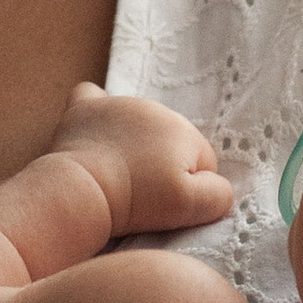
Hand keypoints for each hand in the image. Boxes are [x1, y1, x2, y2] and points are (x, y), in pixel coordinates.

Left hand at [49, 81, 233, 237]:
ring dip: (134, 145)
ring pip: (137, 125)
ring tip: (118, 175)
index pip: (201, 162)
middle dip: (162, 165)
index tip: (167, 203)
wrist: (83, 190)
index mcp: (184, 130)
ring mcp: (118, 105)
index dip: (189, 187)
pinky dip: (97, 110)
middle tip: (142, 193)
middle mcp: (154, 108)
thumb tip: (219, 186)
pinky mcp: (84, 108)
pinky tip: (95, 126)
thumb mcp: (192, 206)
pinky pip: (93, 96)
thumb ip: (219, 194)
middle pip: (170, 142)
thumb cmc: (138, 200)